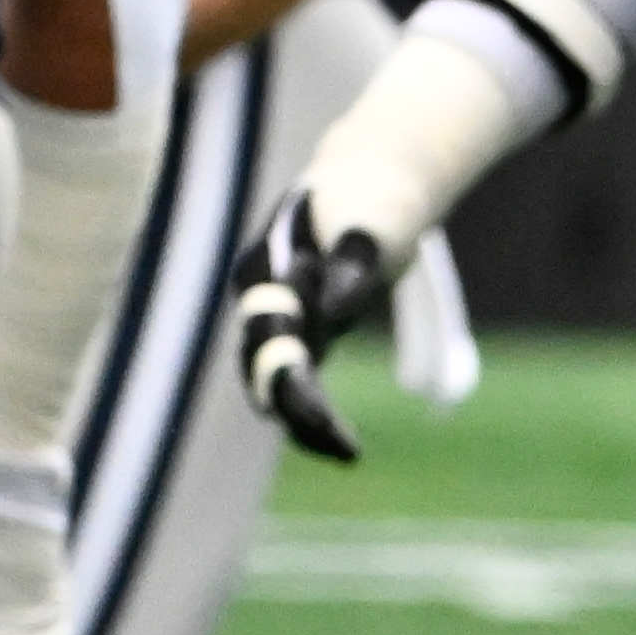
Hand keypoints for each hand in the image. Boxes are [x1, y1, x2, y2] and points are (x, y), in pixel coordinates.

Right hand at [228, 177, 400, 462]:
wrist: (376, 180)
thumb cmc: (373, 199)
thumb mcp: (370, 224)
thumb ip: (353, 262)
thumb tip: (336, 312)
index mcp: (263, 271)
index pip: (269, 340)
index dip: (292, 385)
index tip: (326, 420)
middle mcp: (259, 299)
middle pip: (263, 370)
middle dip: (299, 412)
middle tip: (346, 450)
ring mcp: (277, 317)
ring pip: (275, 383)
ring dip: (305, 422)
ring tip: (347, 454)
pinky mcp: (303, 331)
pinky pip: (299, 380)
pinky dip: (316, 413)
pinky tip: (346, 447)